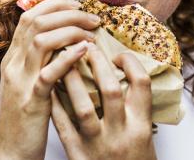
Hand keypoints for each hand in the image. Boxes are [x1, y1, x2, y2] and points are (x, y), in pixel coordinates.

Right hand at [0, 0, 101, 159]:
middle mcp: (14, 64)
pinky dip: (68, 58)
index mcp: (13, 58)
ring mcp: (21, 81)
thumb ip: (41, 59)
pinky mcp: (32, 101)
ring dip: (71, 30)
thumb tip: (66, 38)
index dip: (55, 4)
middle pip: (36, 21)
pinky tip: (85, 52)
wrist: (10, 151)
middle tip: (92, 18)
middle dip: (67, 12)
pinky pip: (48, 74)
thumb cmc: (26, 117)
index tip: (79, 5)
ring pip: (41, 41)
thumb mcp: (28, 82)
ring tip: (92, 34)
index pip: (30, 16)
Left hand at [50, 44, 156, 159]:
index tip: (118, 54)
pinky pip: (63, 125)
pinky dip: (55, 104)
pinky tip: (49, 87)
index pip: (141, 85)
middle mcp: (121, 134)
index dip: (130, 64)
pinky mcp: (78, 154)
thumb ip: (137, 109)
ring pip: (83, 106)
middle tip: (87, 46)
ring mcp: (98, 145)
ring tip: (63, 59)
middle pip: (111, 89)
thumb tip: (127, 73)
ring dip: (72, 80)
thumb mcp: (144, 136)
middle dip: (98, 64)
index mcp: (141, 126)